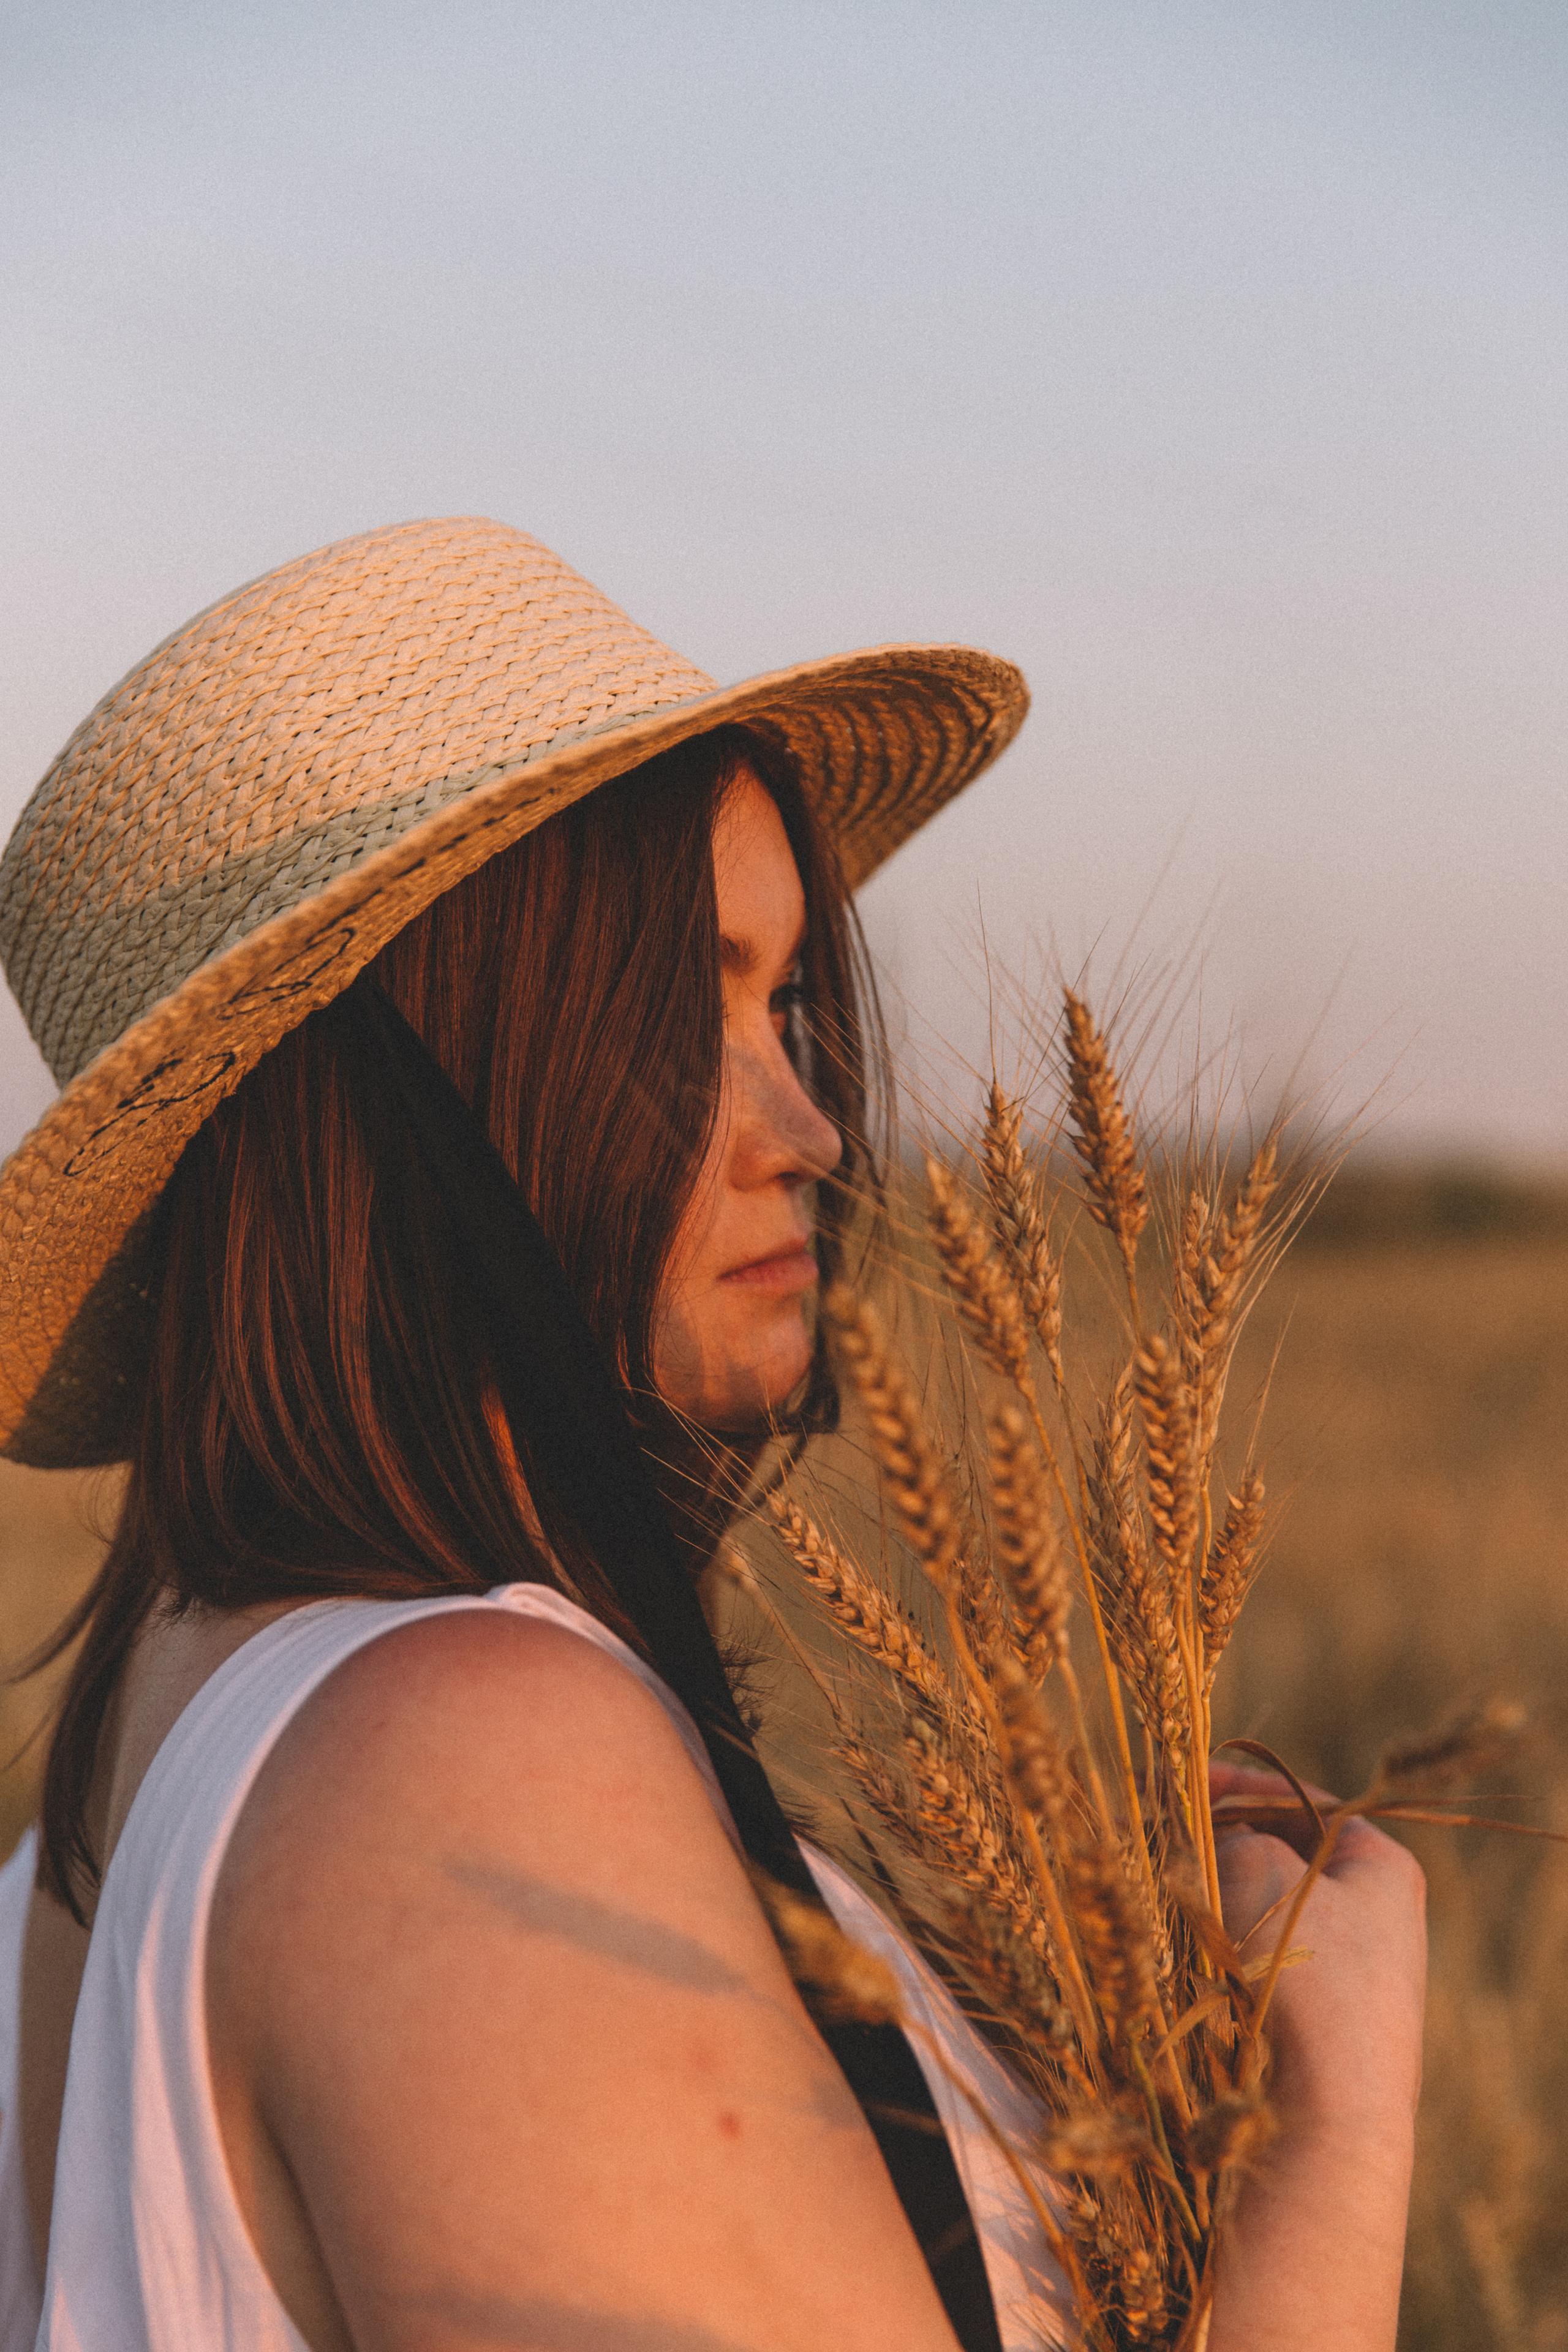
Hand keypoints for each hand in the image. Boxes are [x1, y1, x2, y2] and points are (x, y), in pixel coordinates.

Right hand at [1206, 1762, 1426, 2351]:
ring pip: (1260, 1914)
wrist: (1325, 2117)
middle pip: (1281, 1856)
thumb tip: (1210, 1835)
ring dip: (1210, 1899)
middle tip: (1157, 1835)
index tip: (1179, 1780)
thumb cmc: (1304, 1972)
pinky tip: (1178, 1951)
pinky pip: (1257, 1967)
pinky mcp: (1317, 2030)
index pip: (1302, 1799)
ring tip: (1156, 1891)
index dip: (1237, 1785)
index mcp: (1383, 1867)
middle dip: (1217, 1844)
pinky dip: (1218, 1951)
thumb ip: (1232, 1833)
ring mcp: (1350, 1979)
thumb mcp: (1260, 1867)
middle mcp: (1377, 1919)